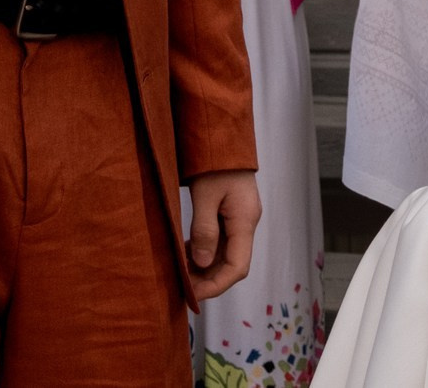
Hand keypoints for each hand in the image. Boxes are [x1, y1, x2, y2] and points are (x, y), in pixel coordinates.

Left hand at [184, 169, 259, 303]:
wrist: (222, 134)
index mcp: (245, 220)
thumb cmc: (214, 160)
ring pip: (225, 254)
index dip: (216, 286)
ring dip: (205, 266)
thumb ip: (205, 230)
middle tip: (182, 285)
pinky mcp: (230, 213)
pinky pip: (221, 240)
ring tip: (180, 270)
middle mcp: (246, 222)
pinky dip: (204, 251)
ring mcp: (239, 218)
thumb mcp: (205, 195)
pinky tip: (187, 251)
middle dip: (208, 279)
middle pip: (232, 264)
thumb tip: (203, 264)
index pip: (238, 267)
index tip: (193, 294)